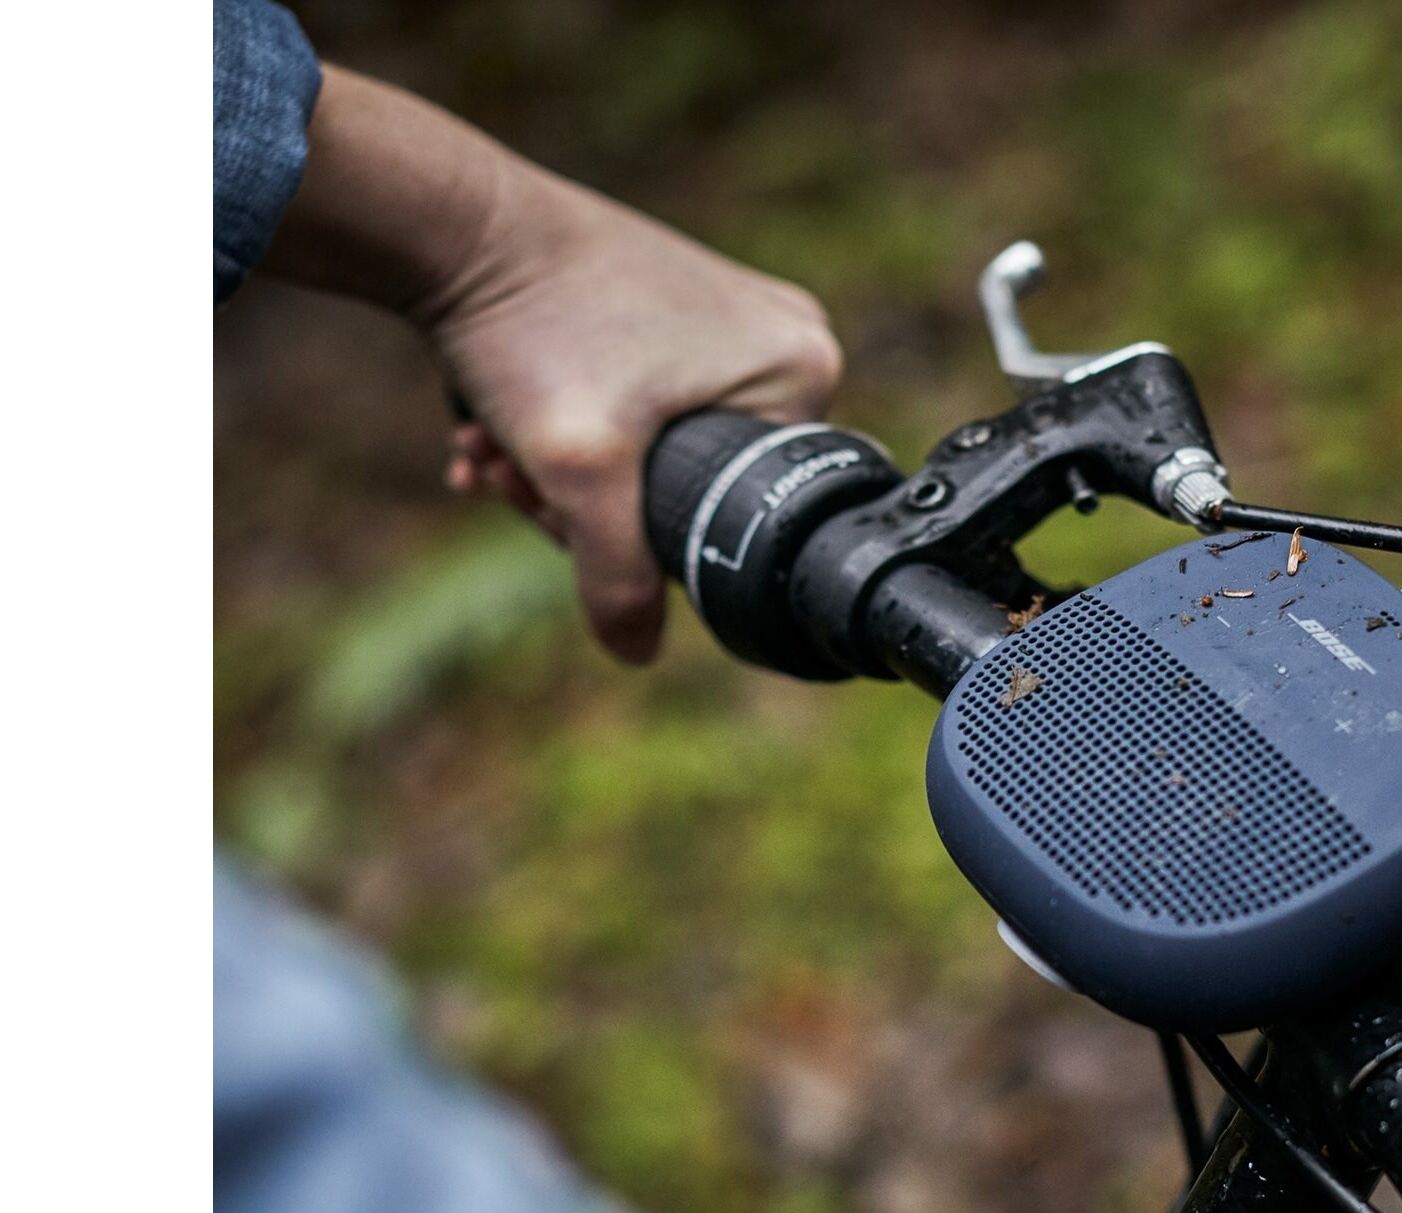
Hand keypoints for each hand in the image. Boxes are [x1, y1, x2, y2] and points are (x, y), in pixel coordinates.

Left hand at [263, 68, 841, 661]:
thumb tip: (637, 656)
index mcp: (802, 370)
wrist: (452, 220)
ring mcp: (729, 316)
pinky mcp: (672, 305)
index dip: (652, 536)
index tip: (565, 516)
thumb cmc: (533, 324)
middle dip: (587, 503)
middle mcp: (784, 335)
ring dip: (559, 470)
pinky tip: (494, 428)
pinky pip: (632, 401)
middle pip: (693, 480)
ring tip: (490, 453)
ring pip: (649, 446)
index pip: (745, 506)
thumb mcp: (580, 473)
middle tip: (516, 482)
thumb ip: (617, 578)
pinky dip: (563, 424)